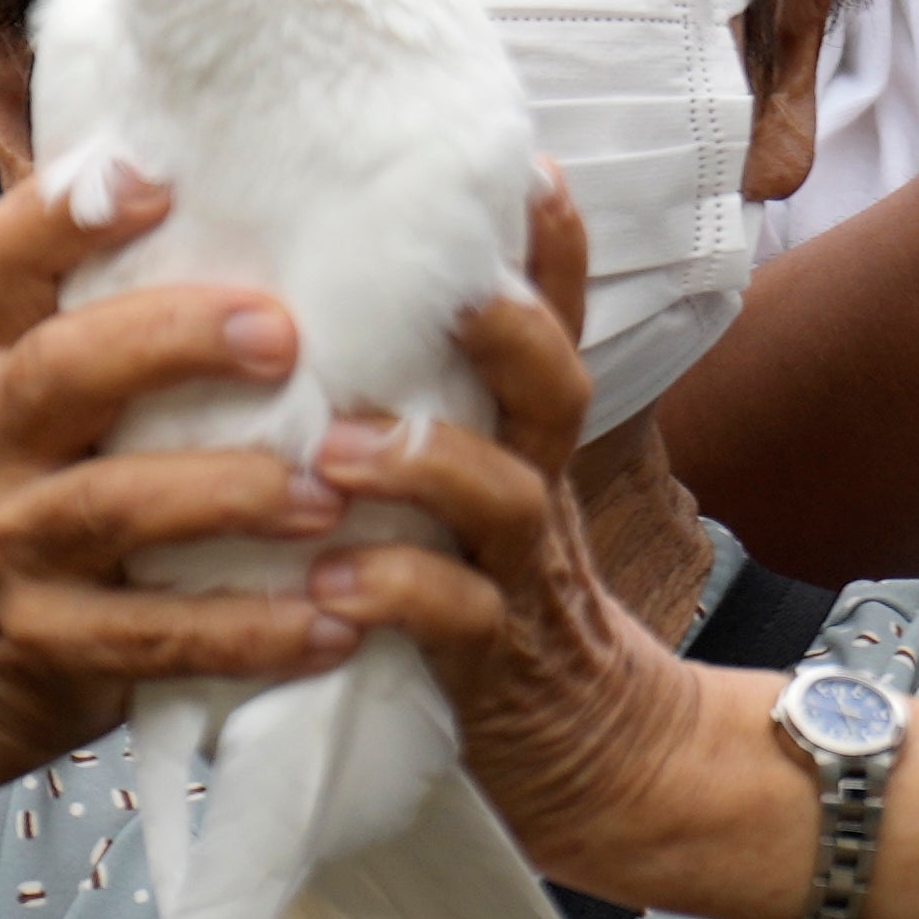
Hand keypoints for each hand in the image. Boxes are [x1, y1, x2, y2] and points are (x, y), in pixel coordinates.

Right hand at [0, 168, 363, 758]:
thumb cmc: (68, 476)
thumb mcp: (71, 390)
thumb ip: (138, 310)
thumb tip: (299, 203)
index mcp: (3, 355)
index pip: (7, 259)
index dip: (66, 214)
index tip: (157, 182)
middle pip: (62, 370)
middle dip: (173, 342)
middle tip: (283, 337)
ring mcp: (14, 544)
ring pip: (111, 506)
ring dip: (229, 494)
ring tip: (328, 495)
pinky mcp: (52, 641)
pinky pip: (153, 636)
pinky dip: (247, 631)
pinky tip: (333, 624)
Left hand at [297, 179, 719, 887]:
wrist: (593, 757)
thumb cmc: (494, 607)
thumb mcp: (475, 497)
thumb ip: (430, 412)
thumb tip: (326, 308)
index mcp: (525, 441)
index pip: (554, 322)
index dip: (552, 247)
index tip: (526, 161)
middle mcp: (535, 491)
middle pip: (554, 385)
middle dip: (511, 327)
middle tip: (451, 287)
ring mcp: (520, 576)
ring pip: (504, 496)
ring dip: (425, 460)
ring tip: (340, 445)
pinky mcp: (490, 666)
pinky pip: (454, 620)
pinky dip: (394, 596)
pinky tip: (329, 588)